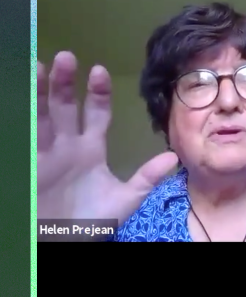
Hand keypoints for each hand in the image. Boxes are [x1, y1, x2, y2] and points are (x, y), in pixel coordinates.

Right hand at [37, 52, 178, 227]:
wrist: (66, 240)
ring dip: (40, 92)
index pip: (95, 114)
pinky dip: (22, 117)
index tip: (98, 71)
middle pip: (64, 107)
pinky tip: (20, 98)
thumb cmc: (94, 220)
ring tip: (38, 66)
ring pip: (41, 116)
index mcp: (90, 149)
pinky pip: (25, 136)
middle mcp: (67, 145)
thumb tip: (174, 158)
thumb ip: (147, 177)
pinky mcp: (30, 164)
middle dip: (64, 83)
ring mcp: (46, 153)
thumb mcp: (126, 199)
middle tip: (65, 57)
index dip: (96, 93)